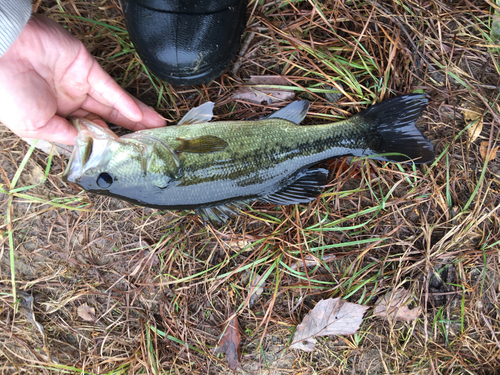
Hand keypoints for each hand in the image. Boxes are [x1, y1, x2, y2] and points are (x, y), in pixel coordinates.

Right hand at [0, 14, 165, 144]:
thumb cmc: (6, 91)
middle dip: (130, 130)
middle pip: (106, 119)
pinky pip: (109, 88)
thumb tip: (92, 148)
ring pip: (113, 104)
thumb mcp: (36, 127)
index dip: (109, 142)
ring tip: (157, 127)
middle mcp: (69, 102)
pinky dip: (124, 101)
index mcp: (55, 118)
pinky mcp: (85, 66)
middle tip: (151, 140)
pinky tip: (139, 115)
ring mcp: (79, 84)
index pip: (89, 133)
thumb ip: (66, 137)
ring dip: (136, 116)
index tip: (128, 154)